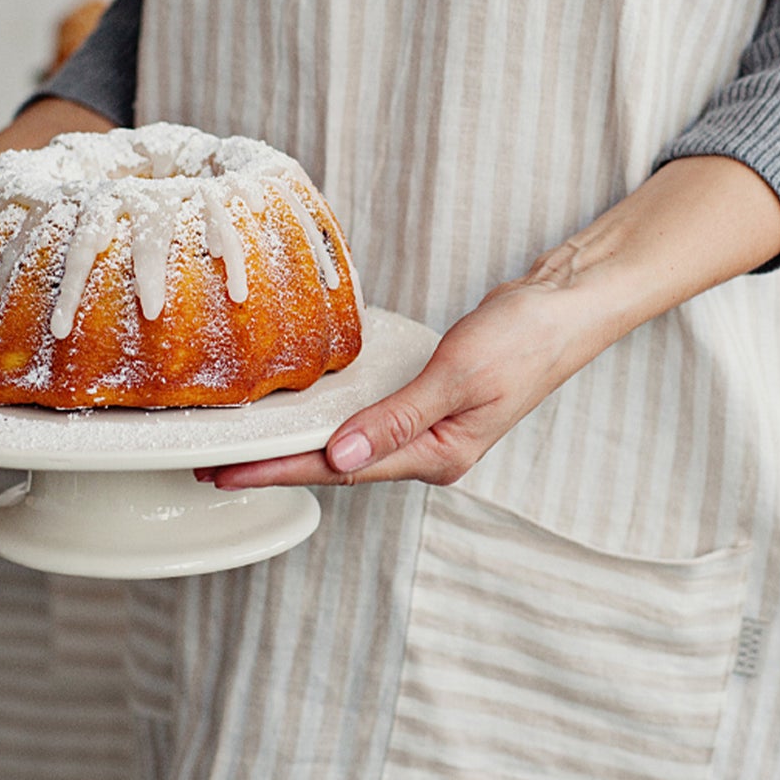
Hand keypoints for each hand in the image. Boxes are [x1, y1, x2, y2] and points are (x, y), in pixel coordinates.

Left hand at [205, 276, 600, 490]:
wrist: (567, 306)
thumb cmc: (526, 338)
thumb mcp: (458, 377)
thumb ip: (396, 419)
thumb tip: (337, 457)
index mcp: (438, 457)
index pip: (341, 469)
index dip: (279, 471)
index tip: (227, 474)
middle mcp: (430, 452)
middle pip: (337, 465)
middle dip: (276, 466)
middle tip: (213, 464)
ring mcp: (429, 429)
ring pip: (349, 443)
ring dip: (298, 445)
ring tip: (242, 444)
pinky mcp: (428, 401)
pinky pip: (367, 416)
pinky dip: (330, 416)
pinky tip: (300, 412)